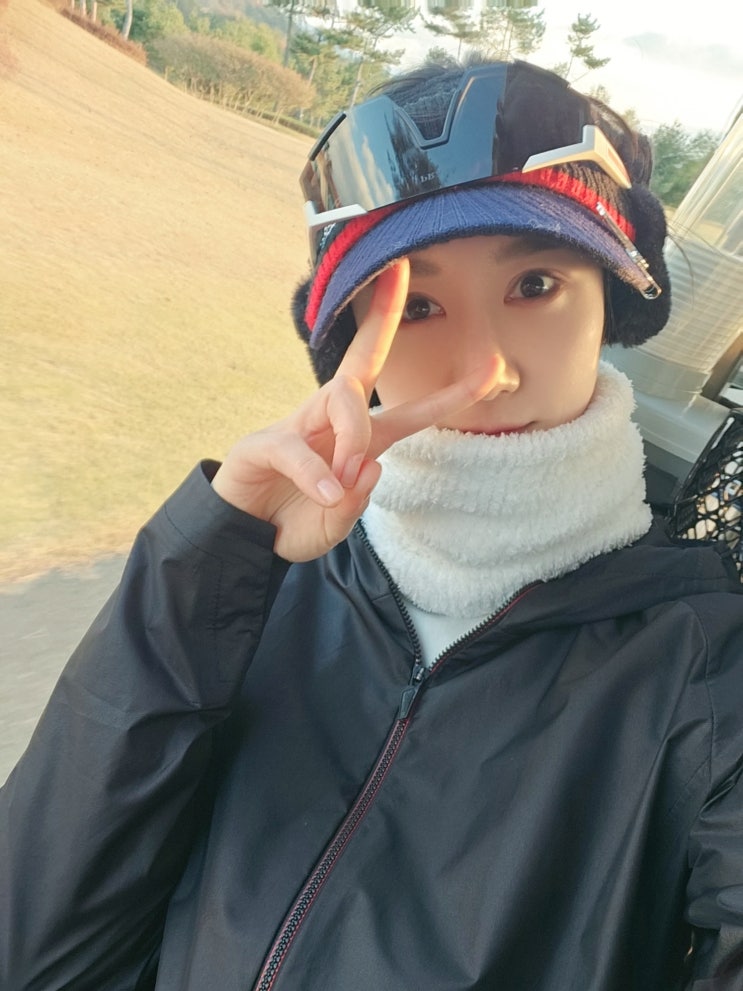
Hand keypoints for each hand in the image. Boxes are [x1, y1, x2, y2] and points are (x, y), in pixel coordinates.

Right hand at [211, 260, 504, 561]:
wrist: (242, 537)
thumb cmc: (294, 520)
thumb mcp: (334, 525)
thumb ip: (354, 506)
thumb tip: (370, 468)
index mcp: (359, 441)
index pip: (409, 412)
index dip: (450, 394)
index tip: (492, 367)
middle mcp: (331, 422)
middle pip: (361, 361)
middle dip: (382, 317)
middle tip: (400, 272)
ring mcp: (297, 427)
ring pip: (339, 400)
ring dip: (354, 436)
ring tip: (347, 477)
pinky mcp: (264, 444)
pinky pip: (297, 448)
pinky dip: (315, 472)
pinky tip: (327, 491)